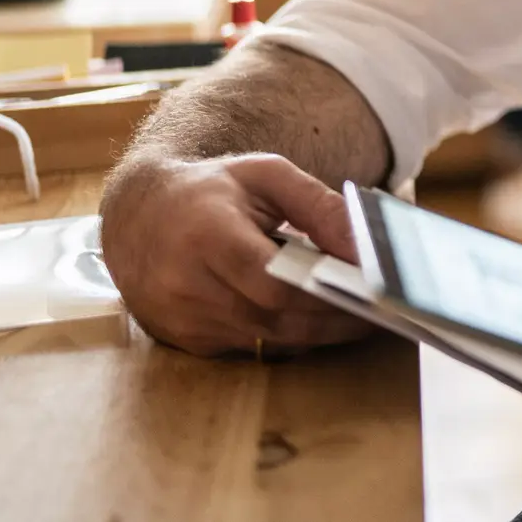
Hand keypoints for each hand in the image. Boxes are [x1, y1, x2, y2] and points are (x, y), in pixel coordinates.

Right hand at [99, 153, 369, 356]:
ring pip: (265, 339)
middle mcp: (186, 284)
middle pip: (275, 318)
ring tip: (362, 317)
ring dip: (317, 333)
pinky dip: (286, 336)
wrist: (139, 213)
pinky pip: (248, 346)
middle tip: (382, 312)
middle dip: (333, 319)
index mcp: (207, 235)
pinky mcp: (183, 339)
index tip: (372, 291)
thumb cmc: (212, 188)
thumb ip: (319, 206)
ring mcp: (180, 319)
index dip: (325, 292)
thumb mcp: (267, 175)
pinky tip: (317, 321)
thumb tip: (364, 247)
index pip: (273, 282)